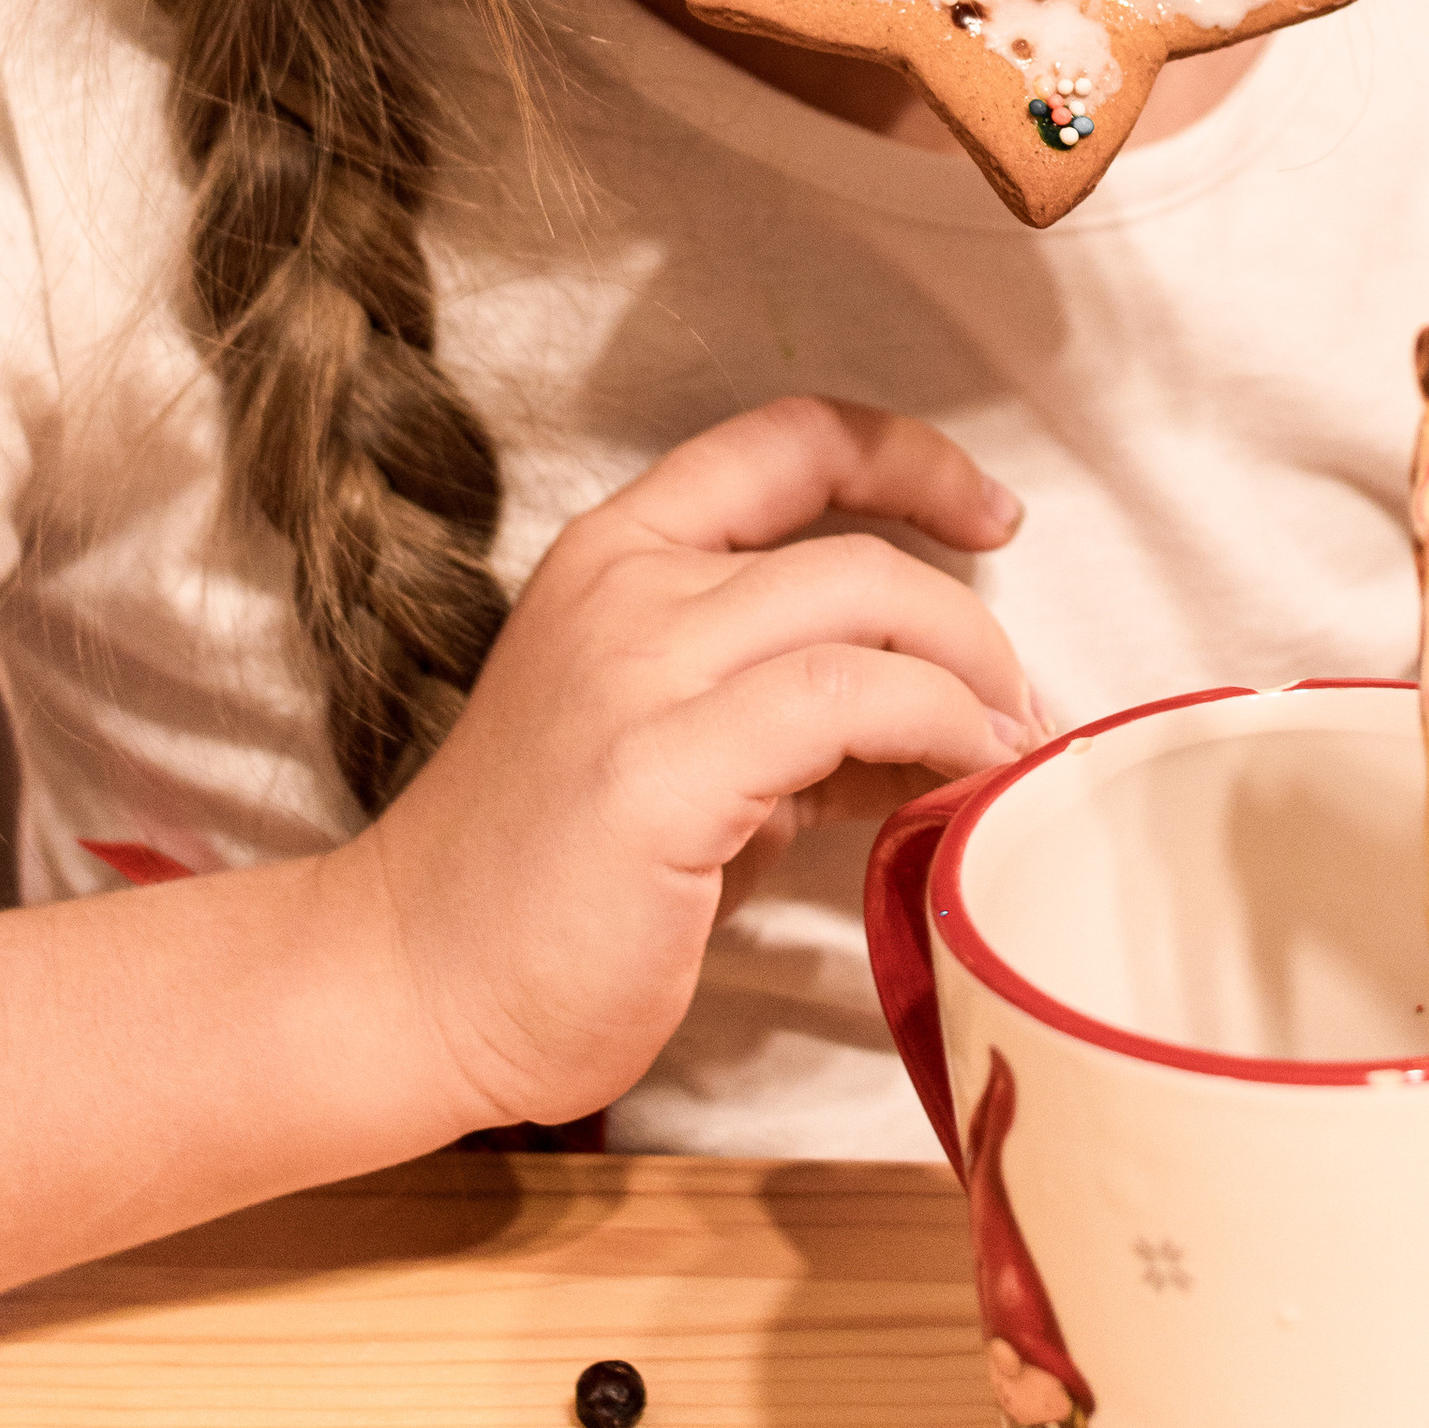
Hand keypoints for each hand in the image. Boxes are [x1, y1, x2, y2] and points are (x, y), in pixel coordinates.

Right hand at [340, 396, 1036, 1131]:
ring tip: (1007, 749)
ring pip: (866, 603)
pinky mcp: (660, 766)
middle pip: (853, 543)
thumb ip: (789, 710)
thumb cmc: (546, 888)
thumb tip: (937, 716)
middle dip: (969, 618)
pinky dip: (936, 727)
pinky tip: (960, 781)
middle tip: (1019, 705)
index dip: (908, 458)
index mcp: (617, 553)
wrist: (409, 988)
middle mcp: (626, 585)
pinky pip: (847, 699)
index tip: (990, 514)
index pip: (786, 440)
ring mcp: (637, 668)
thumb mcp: (675, 751)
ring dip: (971, 673)